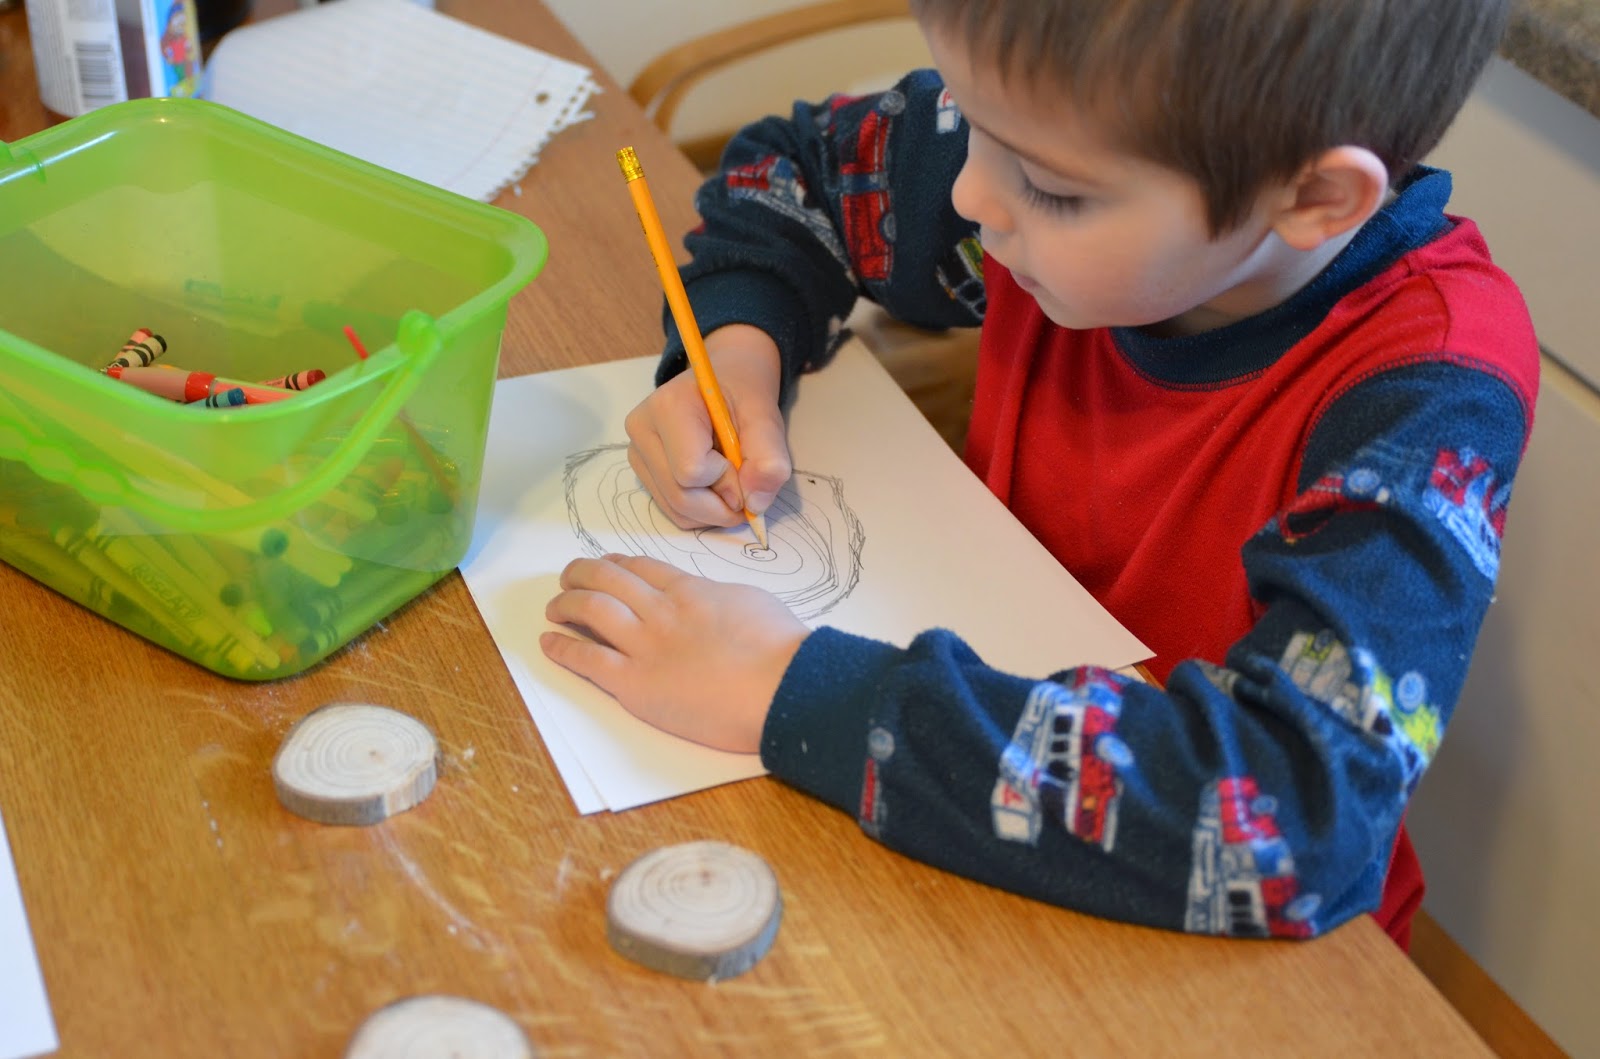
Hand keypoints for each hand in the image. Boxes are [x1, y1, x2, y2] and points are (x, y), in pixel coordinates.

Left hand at [540, 553, 808, 752]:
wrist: (783, 685)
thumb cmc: (781, 647)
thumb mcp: (752, 602)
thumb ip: (721, 598)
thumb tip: (712, 602)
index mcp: (690, 591)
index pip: (640, 568)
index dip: (615, 564)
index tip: (604, 565)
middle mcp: (660, 611)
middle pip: (608, 580)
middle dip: (581, 574)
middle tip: (568, 578)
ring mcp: (645, 646)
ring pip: (591, 610)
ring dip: (566, 604)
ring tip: (554, 606)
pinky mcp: (636, 684)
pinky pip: (588, 661)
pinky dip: (562, 649)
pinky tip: (549, 643)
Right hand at [624, 324, 791, 529]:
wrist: (726, 379)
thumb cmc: (743, 394)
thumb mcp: (766, 416)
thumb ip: (769, 458)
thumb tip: (755, 504)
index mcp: (669, 406)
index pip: (692, 470)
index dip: (727, 480)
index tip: (744, 462)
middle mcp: (642, 429)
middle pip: (680, 497)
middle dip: (722, 504)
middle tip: (747, 489)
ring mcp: (637, 450)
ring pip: (675, 509)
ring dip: (713, 510)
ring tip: (731, 483)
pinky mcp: (641, 469)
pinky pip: (671, 509)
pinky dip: (700, 511)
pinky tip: (715, 487)